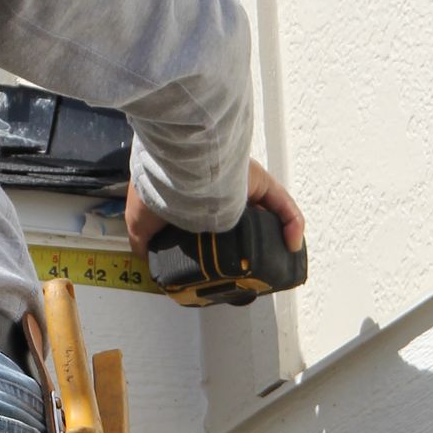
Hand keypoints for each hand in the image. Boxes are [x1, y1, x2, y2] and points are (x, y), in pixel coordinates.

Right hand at [126, 158, 304, 259]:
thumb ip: (144, 241)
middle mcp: (218, 185)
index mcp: (190, 192)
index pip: (210, 213)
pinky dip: (291, 224)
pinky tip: (293, 243)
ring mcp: (241, 182)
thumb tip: (145, 257)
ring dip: (274, 231)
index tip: (222, 258)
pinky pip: (283, 204)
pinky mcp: (260, 181)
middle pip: (242, 211)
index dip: (217, 234)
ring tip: (277, 255)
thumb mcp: (140, 223)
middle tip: (252, 260)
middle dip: (249, 236)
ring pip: (266, 208)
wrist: (176, 173)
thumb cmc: (156, 190)